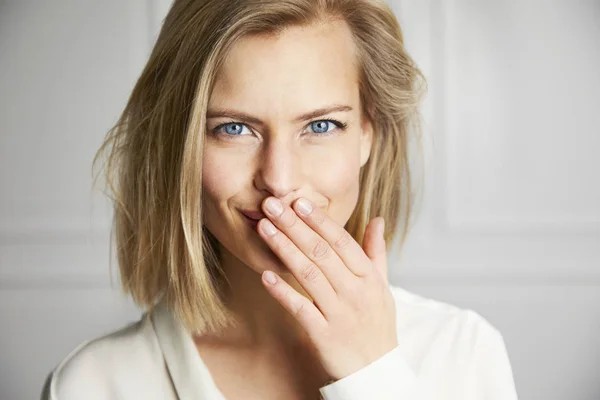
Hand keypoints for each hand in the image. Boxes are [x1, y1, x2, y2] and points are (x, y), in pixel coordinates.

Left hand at [257, 196, 397, 380]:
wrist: (377, 372)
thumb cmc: (377, 323)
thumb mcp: (382, 286)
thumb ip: (376, 252)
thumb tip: (377, 220)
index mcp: (369, 277)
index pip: (342, 241)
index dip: (319, 221)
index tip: (299, 201)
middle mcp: (355, 292)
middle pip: (321, 252)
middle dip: (294, 226)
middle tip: (271, 205)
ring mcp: (339, 313)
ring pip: (308, 274)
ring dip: (284, 249)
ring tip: (263, 228)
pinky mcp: (323, 334)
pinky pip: (299, 308)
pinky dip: (282, 291)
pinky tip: (265, 274)